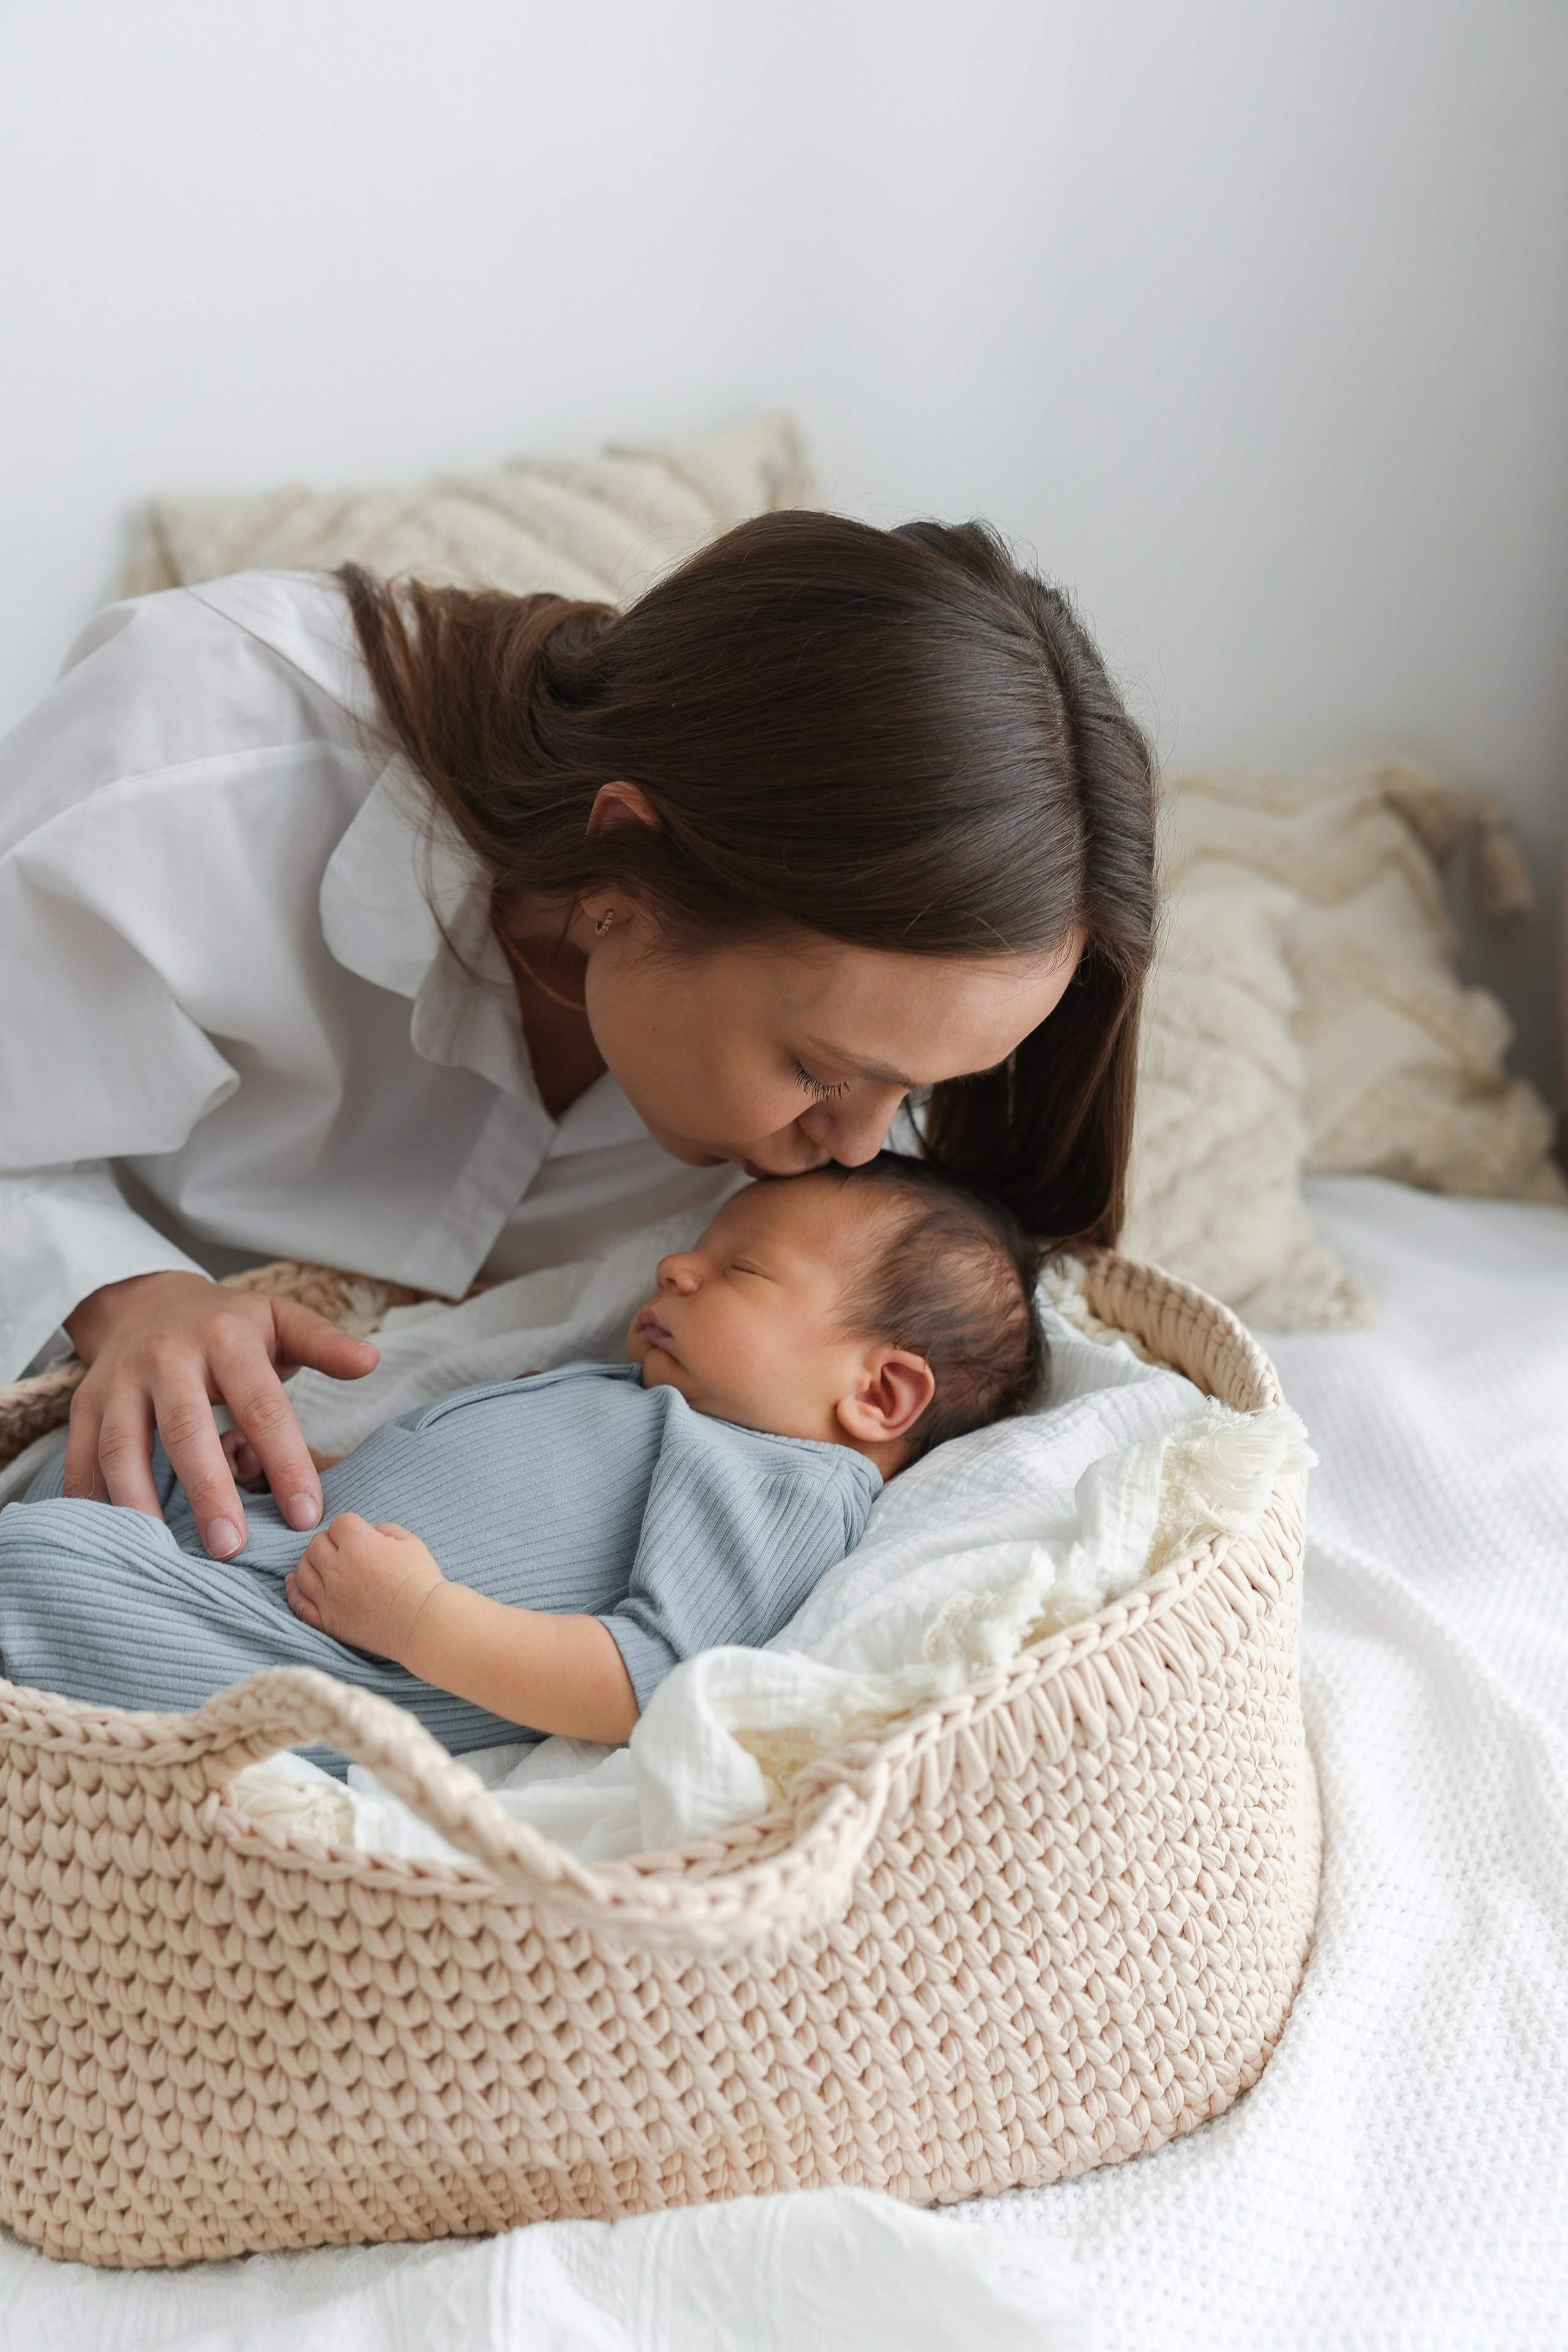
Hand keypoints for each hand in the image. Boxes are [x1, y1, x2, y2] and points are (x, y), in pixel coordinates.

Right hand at [64, 1270, 378, 1558]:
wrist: (146, 1299)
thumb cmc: (227, 1323)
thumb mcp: (280, 1318)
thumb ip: (324, 1343)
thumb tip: (372, 1361)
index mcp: (225, 1339)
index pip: (262, 1406)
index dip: (286, 1461)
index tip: (306, 1514)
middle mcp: (167, 1357)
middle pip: (186, 1430)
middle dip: (209, 1491)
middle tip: (232, 1547)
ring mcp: (118, 1381)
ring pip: (123, 1447)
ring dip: (142, 1504)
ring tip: (167, 1554)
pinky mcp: (84, 1404)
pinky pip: (81, 1455)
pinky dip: (90, 1499)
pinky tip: (112, 1539)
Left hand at [286, 1515, 444, 1663]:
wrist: (422, 1622)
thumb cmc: (420, 1580)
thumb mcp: (410, 1542)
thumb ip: (384, 1529)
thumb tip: (370, 1533)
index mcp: (357, 1543)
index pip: (339, 1523)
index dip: (350, 1527)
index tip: (359, 1535)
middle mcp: (337, 1568)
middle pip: (316, 1544)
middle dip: (329, 1542)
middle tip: (342, 1550)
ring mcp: (328, 1596)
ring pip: (302, 1571)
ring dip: (309, 1563)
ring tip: (320, 1564)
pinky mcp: (326, 1620)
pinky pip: (299, 1603)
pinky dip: (293, 1590)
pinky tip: (294, 1582)